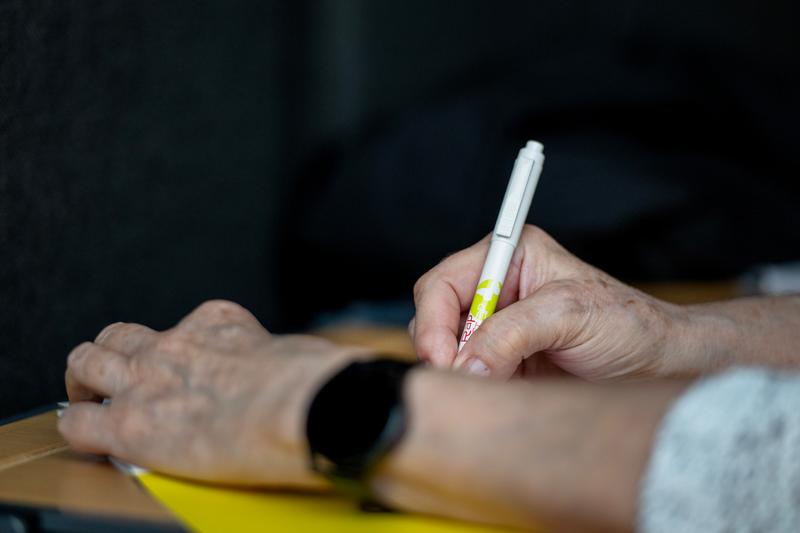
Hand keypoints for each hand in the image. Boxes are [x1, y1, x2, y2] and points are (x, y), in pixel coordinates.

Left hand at [60, 300, 361, 487]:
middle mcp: (176, 344)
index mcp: (219, 322)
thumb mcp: (301, 352)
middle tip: (115, 372)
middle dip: (113, 351)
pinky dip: (79, 428)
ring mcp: (147, 380)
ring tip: (87, 396)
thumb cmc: (312, 382)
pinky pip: (78, 422)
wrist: (300, 407)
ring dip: (83, 377)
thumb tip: (311, 375)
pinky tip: (92, 438)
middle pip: (121, 334)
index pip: (183, 326)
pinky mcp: (130, 423)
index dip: (177, 347)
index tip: (185, 367)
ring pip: (86, 360)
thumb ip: (286, 361)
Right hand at [410, 225, 690, 380]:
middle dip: (444, 350)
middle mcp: (497, 289)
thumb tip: (465, 364)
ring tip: (496, 385)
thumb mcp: (570, 315)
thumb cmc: (629, 325)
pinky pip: (469, 376)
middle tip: (464, 379)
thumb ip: (512, 333)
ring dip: (461, 372)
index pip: (443, 283)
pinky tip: (502, 393)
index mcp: (510, 257)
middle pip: (436, 318)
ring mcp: (498, 329)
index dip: (434, 321)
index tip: (443, 358)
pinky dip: (476, 389)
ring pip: (448, 350)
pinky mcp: (504, 363)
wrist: (660, 366)